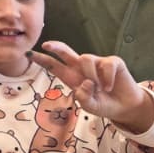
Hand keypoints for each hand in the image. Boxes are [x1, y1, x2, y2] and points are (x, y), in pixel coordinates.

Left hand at [29, 42, 151, 130]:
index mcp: (72, 77)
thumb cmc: (104, 104)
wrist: (125, 107)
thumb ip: (84, 97)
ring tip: (100, 89)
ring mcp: (97, 63)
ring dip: (91, 75)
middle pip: (65, 51)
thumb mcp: (90, 106)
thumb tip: (86, 82)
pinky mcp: (113, 62)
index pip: (54, 66)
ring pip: (86, 59)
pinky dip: (107, 78)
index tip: (29, 54)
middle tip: (46, 45)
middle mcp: (82, 67)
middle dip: (55, 47)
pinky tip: (110, 87)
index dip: (42, 60)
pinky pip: (106, 65)